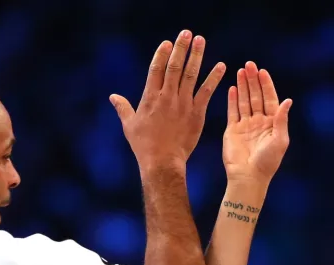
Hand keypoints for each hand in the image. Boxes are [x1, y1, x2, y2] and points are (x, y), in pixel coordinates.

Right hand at [110, 30, 226, 172]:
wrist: (162, 162)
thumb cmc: (144, 146)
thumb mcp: (130, 125)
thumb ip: (123, 108)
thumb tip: (113, 96)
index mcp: (150, 97)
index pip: (156, 69)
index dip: (162, 54)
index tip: (168, 42)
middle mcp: (167, 97)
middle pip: (174, 66)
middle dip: (181, 48)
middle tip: (187, 33)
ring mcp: (183, 104)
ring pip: (191, 75)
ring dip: (197, 56)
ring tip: (201, 41)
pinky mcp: (197, 113)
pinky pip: (206, 92)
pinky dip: (214, 78)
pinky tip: (221, 66)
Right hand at [223, 61, 292, 184]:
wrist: (248, 176)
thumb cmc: (267, 161)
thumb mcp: (280, 140)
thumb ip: (281, 119)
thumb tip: (288, 100)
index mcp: (272, 123)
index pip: (269, 99)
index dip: (266, 85)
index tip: (262, 71)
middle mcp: (259, 122)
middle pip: (256, 96)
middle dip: (253, 81)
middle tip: (249, 65)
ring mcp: (245, 125)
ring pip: (244, 101)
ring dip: (243, 86)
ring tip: (240, 71)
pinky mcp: (232, 130)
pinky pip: (232, 111)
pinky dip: (232, 99)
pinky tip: (232, 87)